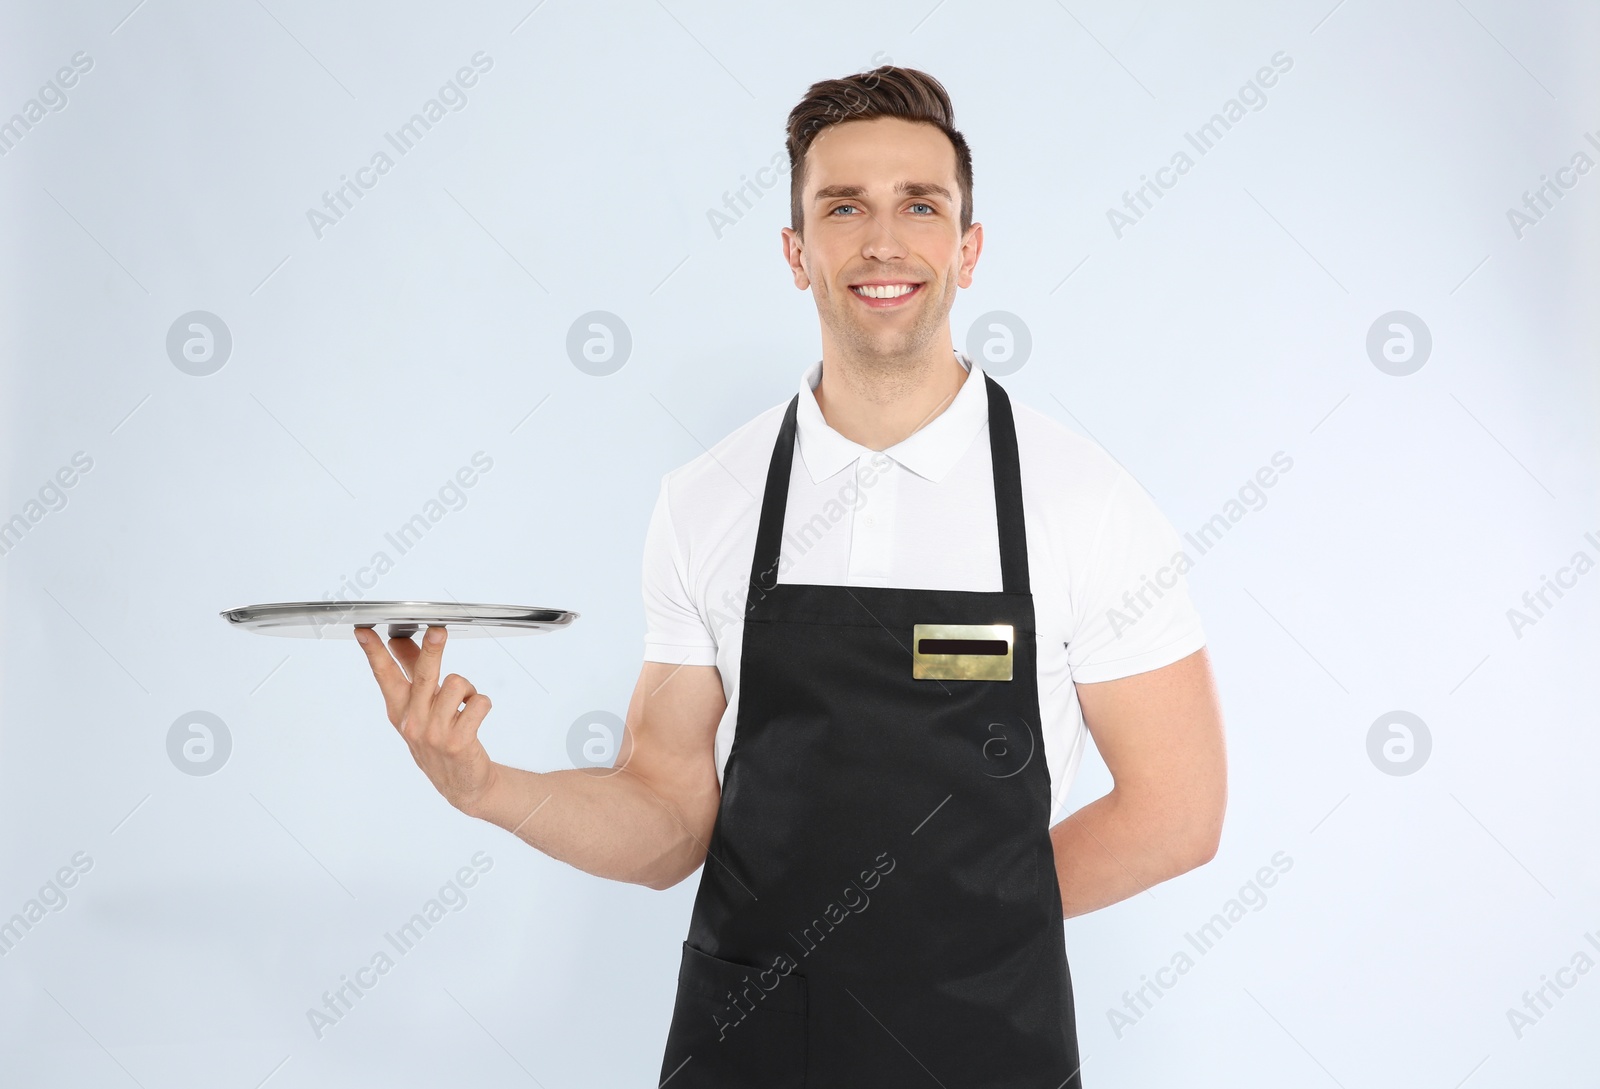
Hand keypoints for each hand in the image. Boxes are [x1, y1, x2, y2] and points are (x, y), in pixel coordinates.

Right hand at [357, 624, 498, 815]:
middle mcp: (413, 721)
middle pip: (423, 675)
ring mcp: (434, 733)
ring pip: (457, 684)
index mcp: (399, 711)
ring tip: (464, 704)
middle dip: (431, 650)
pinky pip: (478, 703)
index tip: (364, 632)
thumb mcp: (418, 710)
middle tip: (438, 631)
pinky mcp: (458, 741)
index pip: (384, 675)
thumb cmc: (439, 740)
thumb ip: (410, 674)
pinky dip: (482, 703)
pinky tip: (475, 716)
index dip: (374, 652)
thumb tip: (400, 640)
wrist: (463, 784)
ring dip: (468, 689)